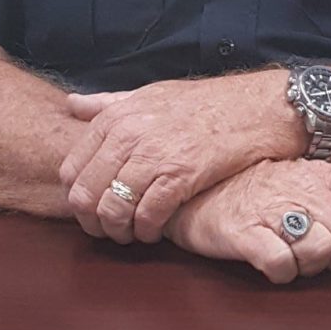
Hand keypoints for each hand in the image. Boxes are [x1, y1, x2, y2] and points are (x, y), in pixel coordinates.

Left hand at [60, 71, 294, 242]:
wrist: (258, 106)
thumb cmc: (207, 103)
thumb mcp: (152, 94)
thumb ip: (110, 103)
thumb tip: (73, 104)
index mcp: (116, 117)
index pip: (72, 168)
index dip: (78, 198)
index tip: (93, 210)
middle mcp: (128, 135)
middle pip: (86, 194)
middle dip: (94, 222)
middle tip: (109, 231)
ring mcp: (153, 155)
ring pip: (113, 208)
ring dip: (120, 231)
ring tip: (133, 235)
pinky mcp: (180, 175)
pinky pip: (148, 214)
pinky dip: (148, 231)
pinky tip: (156, 232)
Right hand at [166, 160, 330, 283]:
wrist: (193, 186)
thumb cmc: (255, 190)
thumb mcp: (307, 188)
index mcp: (322, 177)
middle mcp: (301, 189)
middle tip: (320, 258)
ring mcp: (271, 210)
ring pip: (321, 251)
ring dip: (310, 266)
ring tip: (291, 258)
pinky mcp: (242, 232)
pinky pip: (281, 264)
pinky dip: (281, 272)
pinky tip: (270, 263)